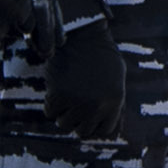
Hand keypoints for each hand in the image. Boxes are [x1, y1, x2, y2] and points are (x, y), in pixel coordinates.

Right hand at [42, 10, 129, 138]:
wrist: (82, 36)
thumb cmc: (101, 55)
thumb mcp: (117, 78)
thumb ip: (115, 102)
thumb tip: (112, 129)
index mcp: (115, 102)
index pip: (104, 130)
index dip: (94, 123)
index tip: (88, 116)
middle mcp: (97, 106)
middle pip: (82, 131)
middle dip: (77, 121)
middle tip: (73, 108)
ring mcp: (77, 102)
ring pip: (64, 124)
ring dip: (62, 113)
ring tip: (65, 97)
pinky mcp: (58, 94)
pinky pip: (50, 111)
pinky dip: (51, 104)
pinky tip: (56, 90)